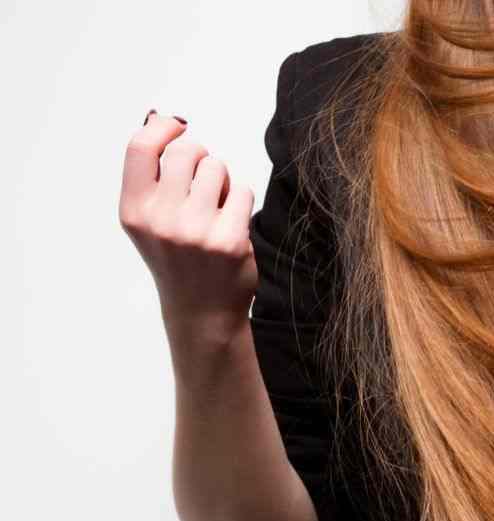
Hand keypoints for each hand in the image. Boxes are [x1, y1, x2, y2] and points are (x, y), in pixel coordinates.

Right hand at [119, 110, 258, 336]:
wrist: (202, 310)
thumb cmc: (177, 256)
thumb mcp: (149, 219)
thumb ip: (151, 173)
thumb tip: (159, 119)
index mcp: (134, 211)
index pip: (140, 147)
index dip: (163, 128)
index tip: (178, 127)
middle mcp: (160, 220)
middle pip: (187, 150)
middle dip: (200, 156)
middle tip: (202, 181)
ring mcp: (195, 231)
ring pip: (217, 167)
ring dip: (221, 179)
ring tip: (215, 206)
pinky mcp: (229, 241)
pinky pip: (242, 190)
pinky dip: (240, 199)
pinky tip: (231, 222)